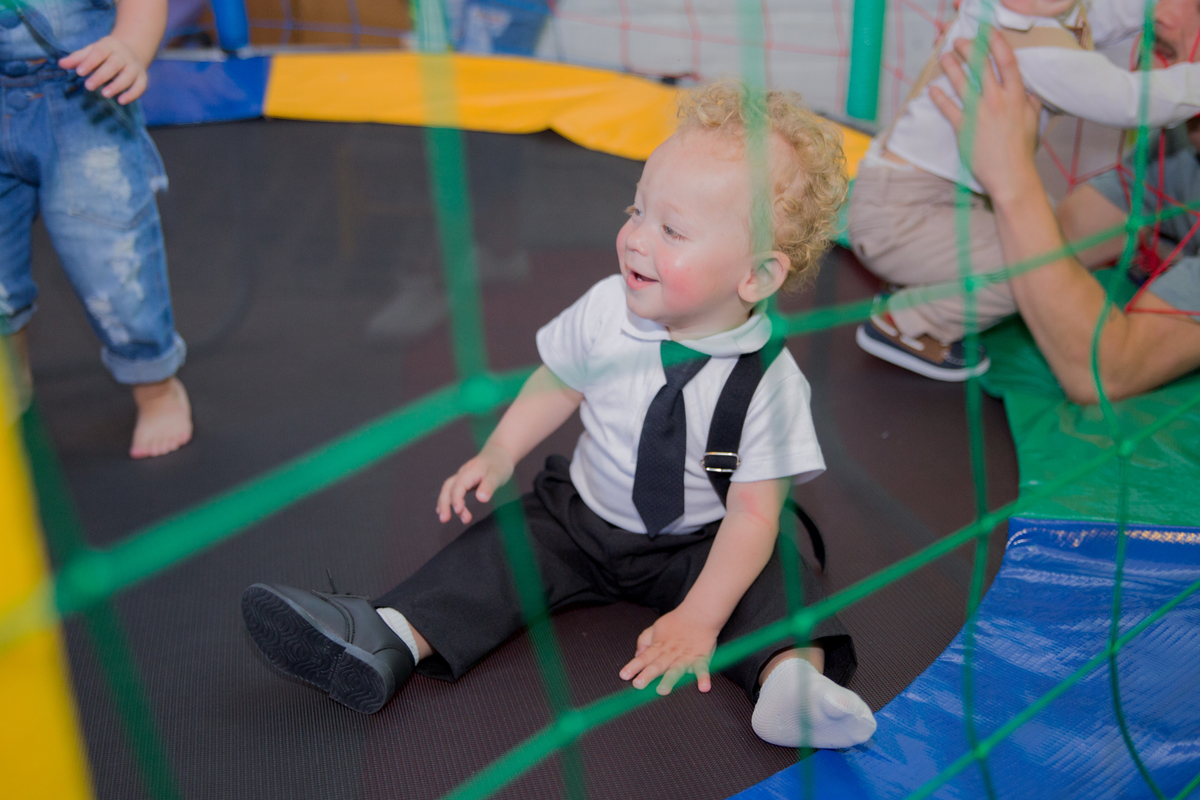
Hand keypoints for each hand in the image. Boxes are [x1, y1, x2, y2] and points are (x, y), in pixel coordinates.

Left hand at [59, 36, 148, 103]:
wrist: (132, 51)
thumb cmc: (106, 54)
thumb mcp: (91, 51)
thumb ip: (77, 58)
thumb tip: (61, 64)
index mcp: (110, 45)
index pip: (100, 52)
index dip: (90, 62)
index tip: (79, 72)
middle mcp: (124, 55)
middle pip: (114, 64)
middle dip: (101, 76)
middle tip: (88, 86)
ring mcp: (135, 67)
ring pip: (128, 76)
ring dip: (117, 85)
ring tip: (104, 94)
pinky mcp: (143, 78)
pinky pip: (140, 87)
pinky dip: (132, 94)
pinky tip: (121, 101)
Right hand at [436, 444, 514, 523]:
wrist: (499, 452)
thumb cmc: (499, 464)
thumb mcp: (498, 475)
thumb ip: (489, 486)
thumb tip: (481, 499)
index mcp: (471, 472)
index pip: (459, 486)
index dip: (456, 498)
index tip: (458, 510)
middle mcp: (463, 474)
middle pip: (448, 488)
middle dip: (444, 503)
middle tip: (444, 520)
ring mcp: (462, 477)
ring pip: (448, 489)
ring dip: (445, 504)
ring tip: (446, 519)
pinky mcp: (464, 482)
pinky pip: (452, 491)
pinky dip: (448, 500)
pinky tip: (447, 511)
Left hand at [619, 606, 717, 694]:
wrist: (699, 613)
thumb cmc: (677, 622)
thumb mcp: (656, 628)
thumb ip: (644, 640)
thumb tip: (637, 655)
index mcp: (659, 647)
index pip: (644, 657)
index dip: (634, 666)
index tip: (624, 675)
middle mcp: (671, 654)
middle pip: (658, 665)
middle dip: (648, 675)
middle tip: (638, 684)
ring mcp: (686, 656)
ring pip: (676, 669)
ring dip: (670, 679)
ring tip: (663, 690)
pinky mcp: (701, 658)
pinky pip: (702, 668)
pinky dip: (703, 677)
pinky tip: (703, 687)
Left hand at [928, 31, 1042, 202]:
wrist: (1011, 176)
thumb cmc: (1022, 151)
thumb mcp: (1033, 122)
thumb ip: (1031, 104)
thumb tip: (1030, 92)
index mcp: (1016, 97)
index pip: (1007, 61)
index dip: (996, 44)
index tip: (987, 33)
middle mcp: (997, 100)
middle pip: (981, 67)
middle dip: (969, 50)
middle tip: (959, 42)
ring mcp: (979, 113)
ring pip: (962, 83)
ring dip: (951, 67)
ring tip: (944, 57)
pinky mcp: (963, 128)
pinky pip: (948, 108)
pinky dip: (939, 97)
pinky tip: (932, 90)